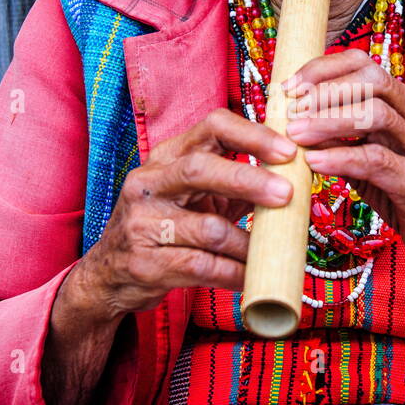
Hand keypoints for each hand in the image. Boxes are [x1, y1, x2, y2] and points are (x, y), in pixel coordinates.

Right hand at [40, 109, 296, 404]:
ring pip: (206, 228)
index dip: (253, 134)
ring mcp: (142, 224)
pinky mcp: (145, 264)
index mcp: (167, 157)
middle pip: (200, 169)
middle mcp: (149, 183)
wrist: (108, 275)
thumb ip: (234, 183)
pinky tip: (252, 278)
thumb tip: (296, 176)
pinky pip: (201, 268)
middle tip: (286, 195)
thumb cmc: (163, 227)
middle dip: (248, 179)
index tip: (289, 151)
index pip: (212, 126)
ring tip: (271, 251)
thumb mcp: (192, 196)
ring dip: (247, 242)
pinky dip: (234, 274)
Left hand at [282, 48, 404, 385]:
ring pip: (374, 115)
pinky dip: (340, 157)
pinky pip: (375, 161)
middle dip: (324, 89)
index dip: (325, 69)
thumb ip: (341, 140)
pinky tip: (313, 162)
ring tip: (293, 132)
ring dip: (327, 120)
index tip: (290, 84)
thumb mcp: (370, 161)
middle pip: (371, 81)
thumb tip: (294, 122)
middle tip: (288, 105)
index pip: (366, 66)